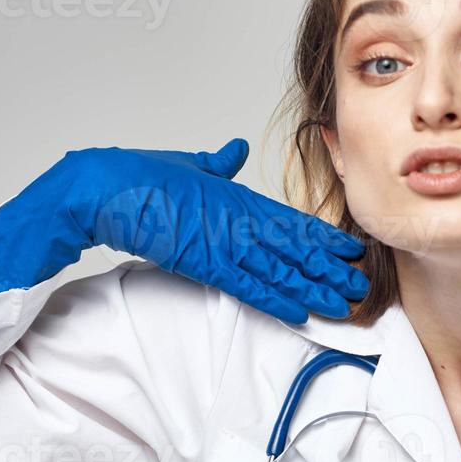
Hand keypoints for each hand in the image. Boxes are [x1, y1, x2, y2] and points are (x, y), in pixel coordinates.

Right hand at [0, 141, 368, 323]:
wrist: (100, 186)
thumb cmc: (138, 176)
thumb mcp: (188, 164)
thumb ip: (216, 162)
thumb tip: (234, 149)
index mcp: (236, 196)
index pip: (290, 221)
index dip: (323, 238)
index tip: (349, 250)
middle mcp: (236, 218)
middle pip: (294, 248)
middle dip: (328, 268)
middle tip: (360, 285)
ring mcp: (221, 240)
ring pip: (278, 269)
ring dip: (311, 288)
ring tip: (341, 304)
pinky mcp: (202, 259)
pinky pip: (246, 285)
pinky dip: (274, 299)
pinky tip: (297, 312)